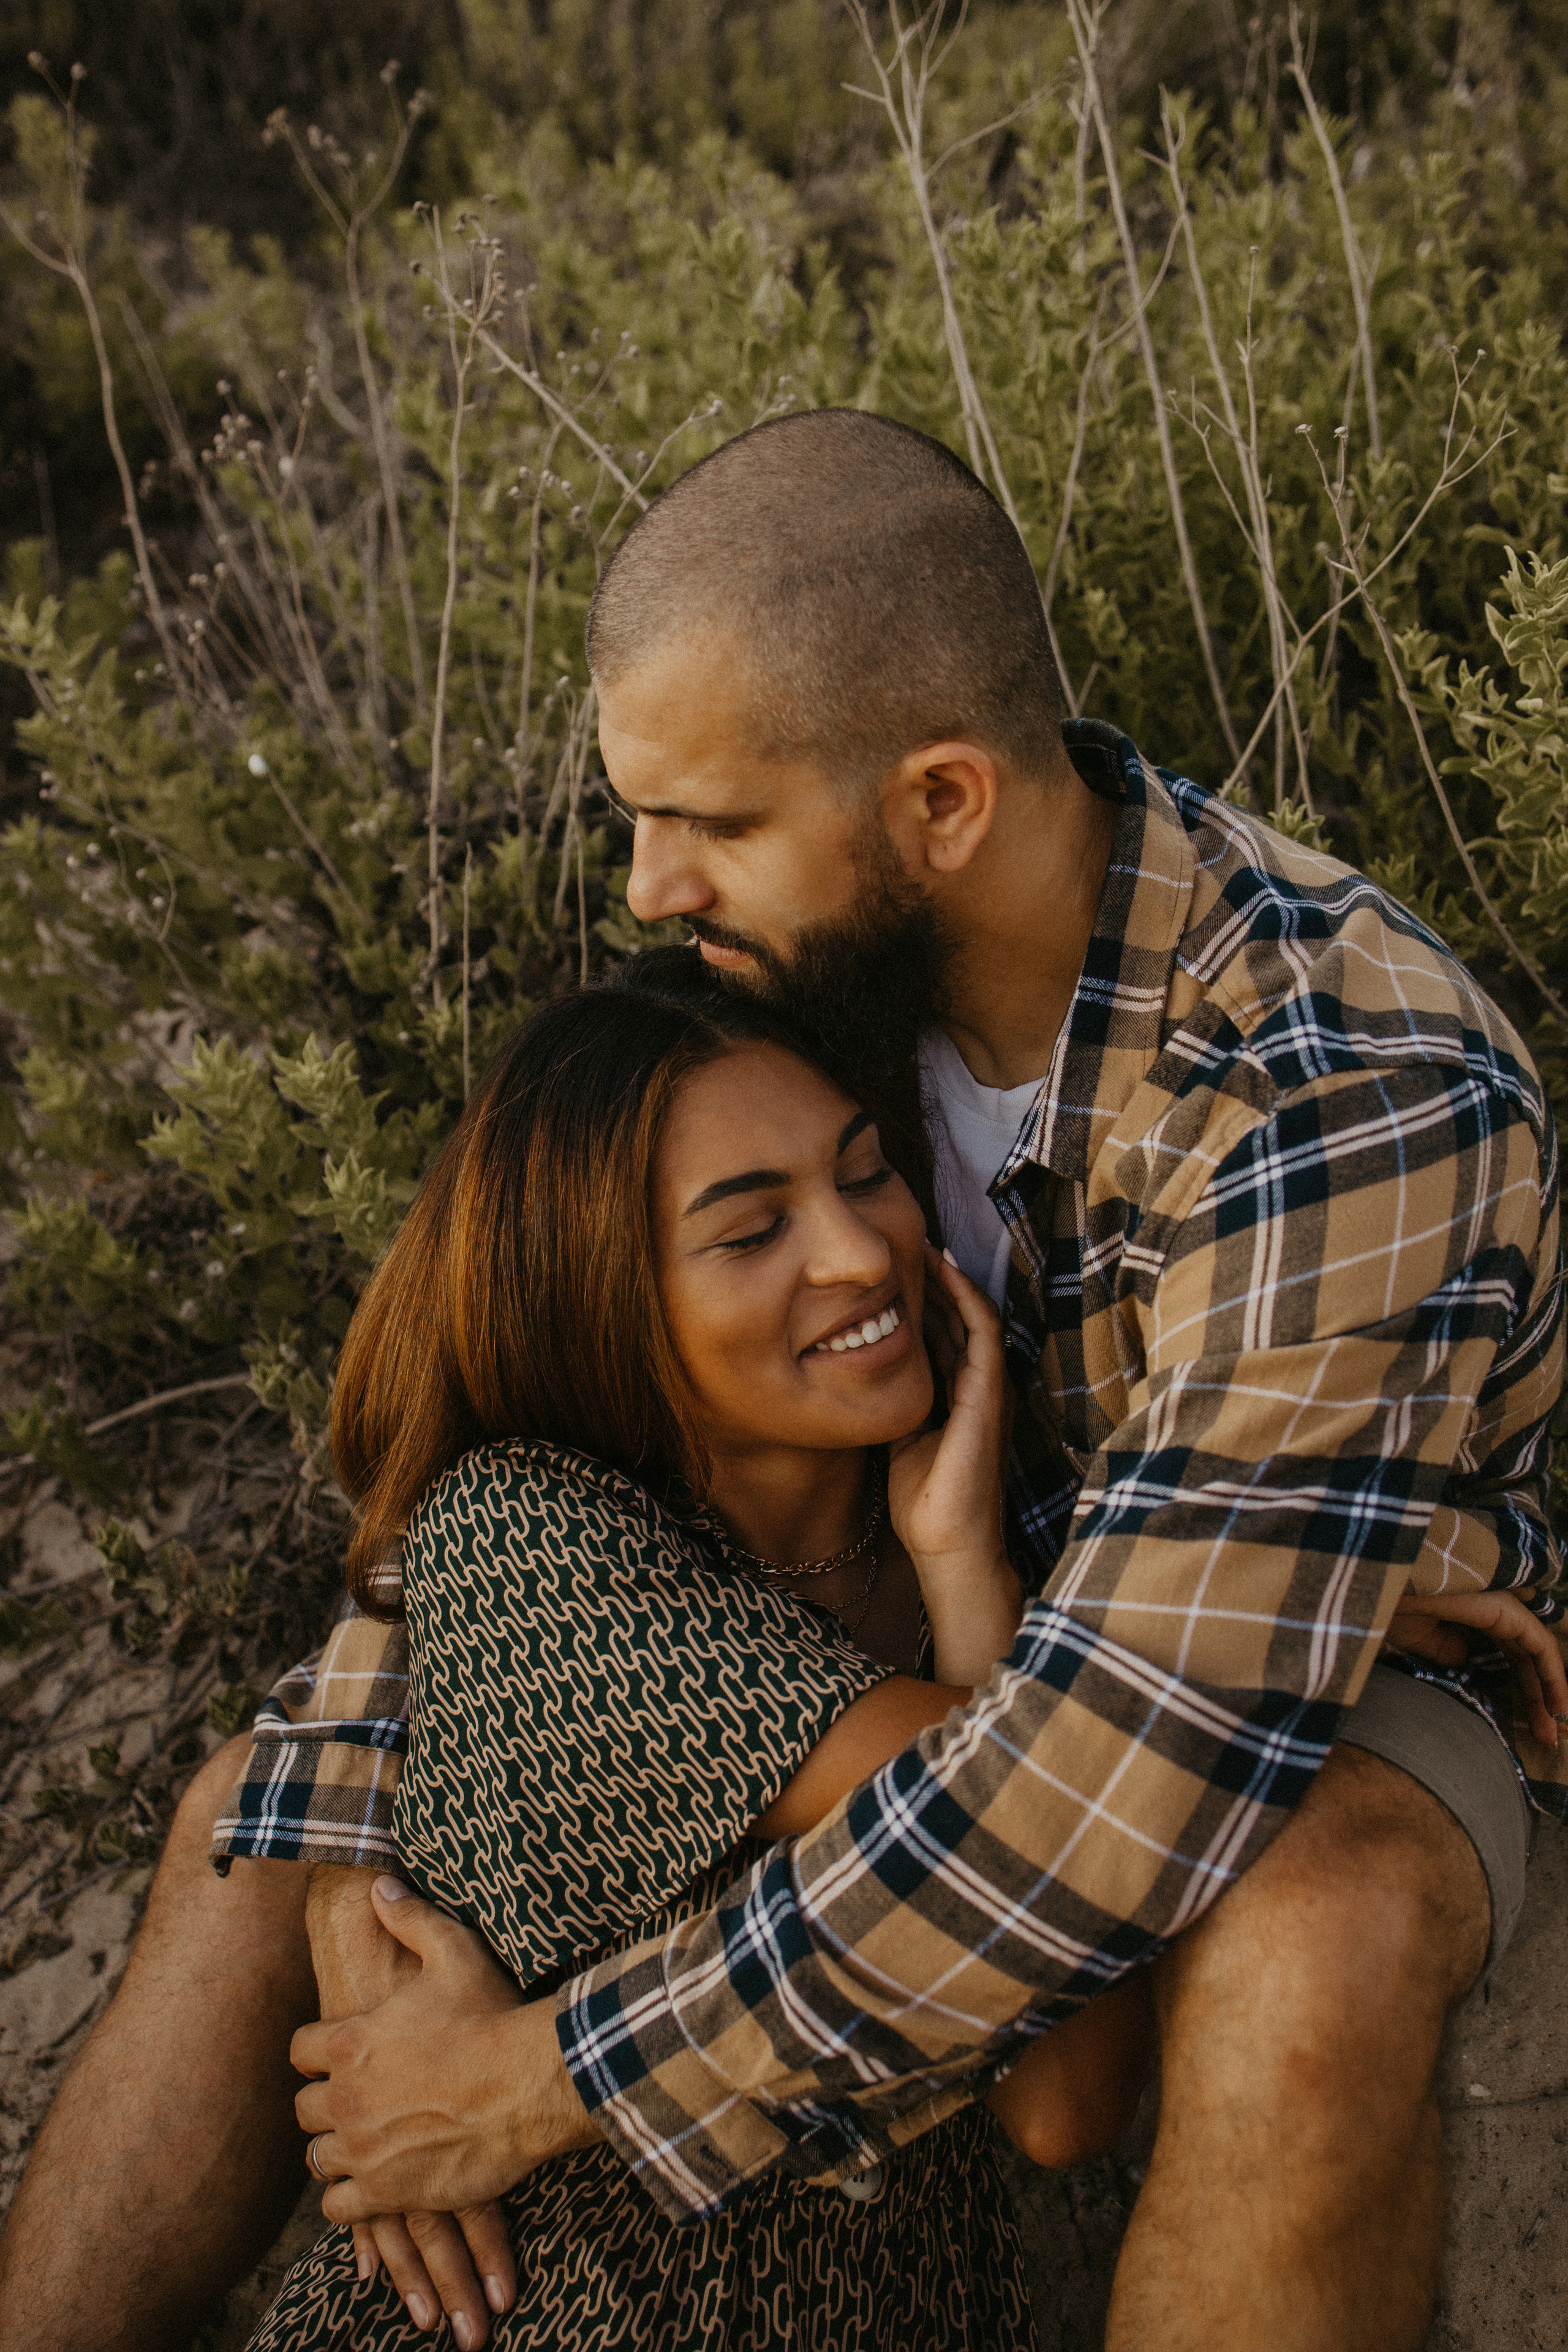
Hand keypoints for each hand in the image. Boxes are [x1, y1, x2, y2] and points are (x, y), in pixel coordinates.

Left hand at [294, 1876, 595, 2223]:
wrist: (528, 2086)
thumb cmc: (491, 2017)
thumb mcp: (454, 1951)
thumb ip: (410, 1918)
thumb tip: (378, 1886)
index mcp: (350, 2042)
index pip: (300, 2051)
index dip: (318, 2051)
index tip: (338, 2053)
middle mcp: (345, 2097)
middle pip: (304, 2108)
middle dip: (326, 2103)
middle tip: (357, 2100)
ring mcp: (363, 2150)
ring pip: (318, 2159)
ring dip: (336, 2151)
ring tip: (364, 2144)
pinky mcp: (386, 2193)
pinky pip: (339, 2209)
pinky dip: (350, 2201)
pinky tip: (373, 2187)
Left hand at [889, 1245, 1021, 1681]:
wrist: (947, 1545)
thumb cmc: (923, 1503)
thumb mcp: (899, 1439)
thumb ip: (893, 1404)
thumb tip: (859, 1370)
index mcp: (954, 1397)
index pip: (939, 1334)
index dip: (919, 1299)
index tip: (892, 1267)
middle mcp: (974, 1386)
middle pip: (954, 1318)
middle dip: (932, 1281)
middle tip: (905, 1238)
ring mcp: (985, 1388)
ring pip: (970, 1316)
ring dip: (949, 1279)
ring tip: (923, 1241)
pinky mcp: (988, 1395)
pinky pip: (980, 1333)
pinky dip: (964, 1298)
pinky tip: (944, 1270)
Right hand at [1384, 1588, 1567, 1748]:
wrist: (1380, 1584)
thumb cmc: (1390, 1603)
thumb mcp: (1417, 1636)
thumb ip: (1443, 1647)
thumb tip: (1464, 1656)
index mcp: (1474, 1611)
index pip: (1511, 1654)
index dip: (1523, 1690)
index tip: (1528, 1728)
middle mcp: (1494, 1606)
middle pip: (1526, 1658)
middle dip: (1537, 1699)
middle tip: (1545, 1737)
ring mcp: (1502, 1605)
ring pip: (1537, 1654)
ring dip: (1548, 1694)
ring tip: (1550, 1734)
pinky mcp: (1505, 1608)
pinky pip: (1540, 1645)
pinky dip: (1552, 1676)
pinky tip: (1557, 1706)